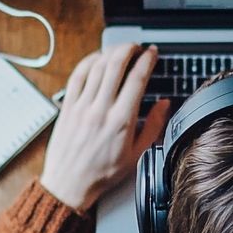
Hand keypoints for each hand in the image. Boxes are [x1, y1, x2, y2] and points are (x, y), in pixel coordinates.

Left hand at [40, 44, 170, 211]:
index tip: (152, 53)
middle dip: (129, 49)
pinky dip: (88, 62)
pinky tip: (97, 59)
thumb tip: (165, 105)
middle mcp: (101, 110)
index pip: (137, 79)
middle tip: (137, 47)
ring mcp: (82, 107)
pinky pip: (77, 76)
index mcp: (121, 122)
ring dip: (110, 52)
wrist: (69, 184)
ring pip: (96, 67)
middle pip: (115, 66)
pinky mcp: (67, 107)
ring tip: (120, 50)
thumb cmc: (102, 173)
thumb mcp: (136, 155)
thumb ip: (154, 127)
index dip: (147, 60)